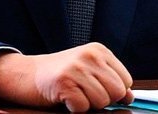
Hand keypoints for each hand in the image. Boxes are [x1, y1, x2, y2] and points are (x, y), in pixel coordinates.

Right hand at [0, 42, 133, 111]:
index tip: (99, 90)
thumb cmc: (60, 75)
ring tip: (74, 94)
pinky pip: (83, 107)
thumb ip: (110, 81)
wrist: (28, 74)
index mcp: (99, 51)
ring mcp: (76, 67)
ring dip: (88, 105)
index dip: (115, 92)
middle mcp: (89, 55)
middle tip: (84, 93)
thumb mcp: (88, 71)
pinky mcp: (64, 82)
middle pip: (116, 92)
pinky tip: (65, 98)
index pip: (126, 80)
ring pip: (102, 102)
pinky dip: (74, 108)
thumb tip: (129, 97)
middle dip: (104, 100)